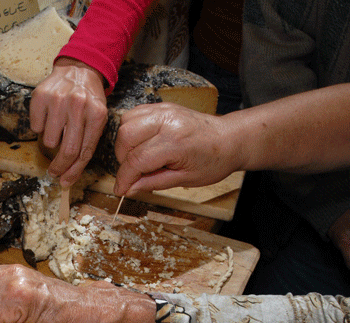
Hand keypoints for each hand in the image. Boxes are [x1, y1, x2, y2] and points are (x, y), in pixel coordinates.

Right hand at [30, 58, 107, 186]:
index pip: (84, 152)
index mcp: (96, 114)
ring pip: (49, 140)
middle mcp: (78, 105)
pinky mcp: (41, 96)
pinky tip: (49, 116)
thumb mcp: (98, 119)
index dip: (73, 171)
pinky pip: (36, 126)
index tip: (65, 182)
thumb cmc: (89, 100)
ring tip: (58, 128)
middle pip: (67, 150)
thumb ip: (87, 145)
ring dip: (51, 140)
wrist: (79, 69)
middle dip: (59, 167)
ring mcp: (58, 99)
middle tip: (54, 172)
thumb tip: (69, 176)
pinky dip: (41, 126)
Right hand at [114, 103, 235, 195]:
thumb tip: (129, 189)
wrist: (229, 139)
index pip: (137, 160)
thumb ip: (153, 182)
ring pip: (126, 122)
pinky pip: (134, 114)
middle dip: (123, 158)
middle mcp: (167, 121)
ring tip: (138, 158)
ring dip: (125, 143)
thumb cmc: (213, 160)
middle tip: (133, 172)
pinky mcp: (162, 106)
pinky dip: (130, 130)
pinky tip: (141, 143)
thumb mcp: (184, 179)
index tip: (120, 189)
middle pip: (126, 136)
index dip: (124, 178)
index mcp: (175, 142)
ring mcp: (163, 110)